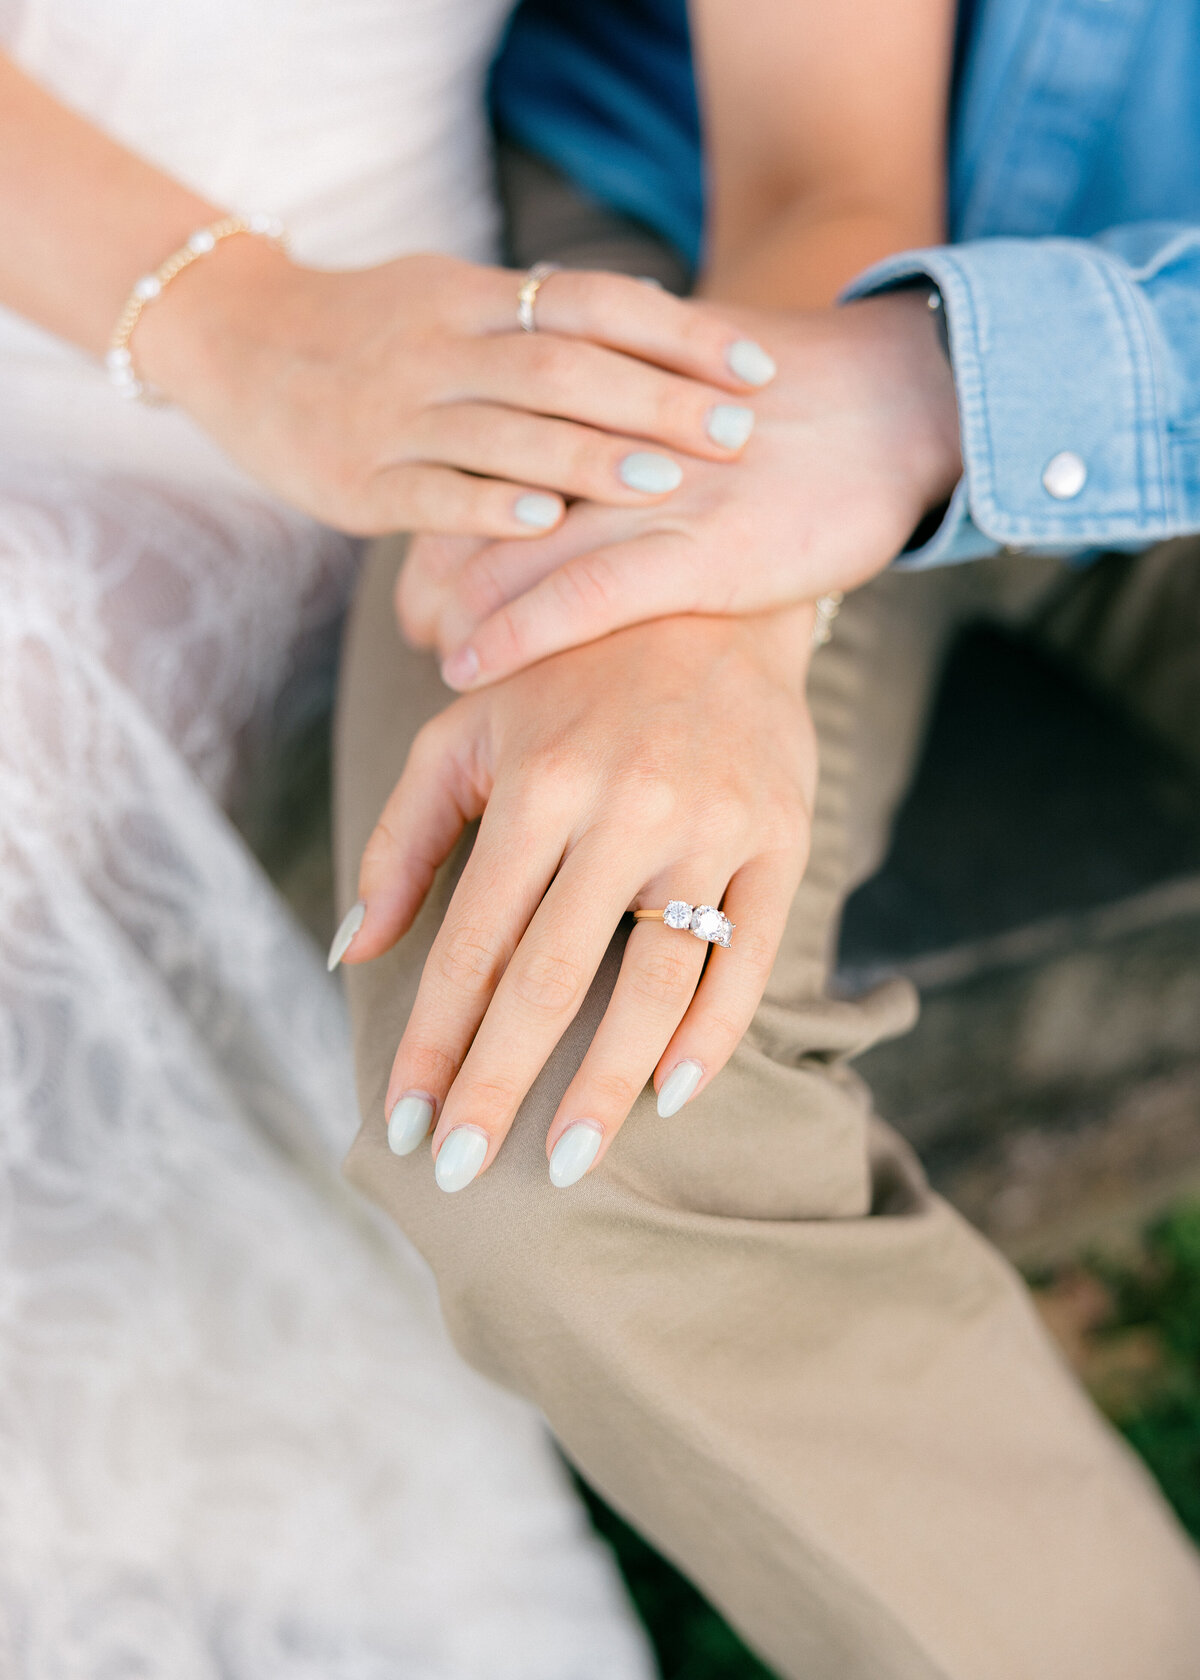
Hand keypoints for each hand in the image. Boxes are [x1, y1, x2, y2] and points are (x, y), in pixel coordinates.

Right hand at [137, 241, 773, 536]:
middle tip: (737, 433)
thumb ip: (539, 318)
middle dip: (655, 398)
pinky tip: (547, 523)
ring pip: (504, 430)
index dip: (677, 333)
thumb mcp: (451, 298)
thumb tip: (657, 327)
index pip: (594, 302)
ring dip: (589, 455)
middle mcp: (440, 348)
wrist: (234, 342)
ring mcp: (395, 414)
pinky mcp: (356, 480)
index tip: (754, 366)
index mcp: (474, 297)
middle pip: (563, 366)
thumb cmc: (369, 327)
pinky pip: (429, 493)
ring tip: (669, 480)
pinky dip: (489, 507)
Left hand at [338, 611, 815, 1189]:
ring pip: (654, 982)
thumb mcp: (463, 733)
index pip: (471, 945)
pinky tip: (673, 1096)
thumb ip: (402, 841)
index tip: (402, 1123)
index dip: (432, 1042)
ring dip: (606, 1084)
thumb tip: (350, 952)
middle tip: (460, 1173)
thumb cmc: (562, 680)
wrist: (709, 601)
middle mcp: (622, 807)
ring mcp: (710, 825)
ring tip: (568, 1161)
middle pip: (550, 979)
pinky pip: (749, 957)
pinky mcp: (781, 837)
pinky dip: (715, 1035)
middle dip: (498, 1085)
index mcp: (534, 783)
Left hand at [395, 291, 960, 679]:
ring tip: (428, 649)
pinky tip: (464, 668)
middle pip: (477, 500)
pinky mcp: (700, 554)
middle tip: (412, 618)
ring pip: (508, 552)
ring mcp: (654, 498)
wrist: (906, 401)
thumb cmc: (807, 408)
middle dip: (433, 566)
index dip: (439, 502)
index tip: (419, 560)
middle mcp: (614, 442)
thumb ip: (643, 408)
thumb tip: (603, 437)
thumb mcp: (706, 387)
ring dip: (452, 609)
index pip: (484, 448)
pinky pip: (578, 600)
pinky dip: (510, 634)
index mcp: (609, 395)